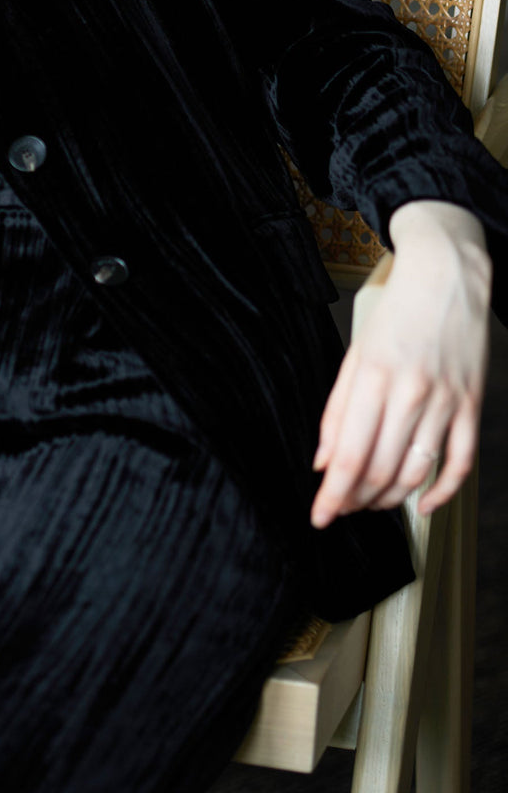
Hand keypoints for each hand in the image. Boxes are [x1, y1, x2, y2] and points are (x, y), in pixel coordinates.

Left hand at [310, 204, 491, 527]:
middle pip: (380, 471)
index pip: (349, 456)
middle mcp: (411, 393)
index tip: (320, 517)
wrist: (448, 275)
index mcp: (373, 379)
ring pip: (416, 472)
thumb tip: (323, 462)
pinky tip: (422, 504)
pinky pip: (460, 462)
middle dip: (356, 501)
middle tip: (343, 508)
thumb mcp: (354, 357)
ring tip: (371, 503)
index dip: (333, 496)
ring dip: (390, 499)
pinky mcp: (472, 404)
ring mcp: (446, 401)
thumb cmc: (396, 313)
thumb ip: (336, 412)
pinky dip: (442, 492)